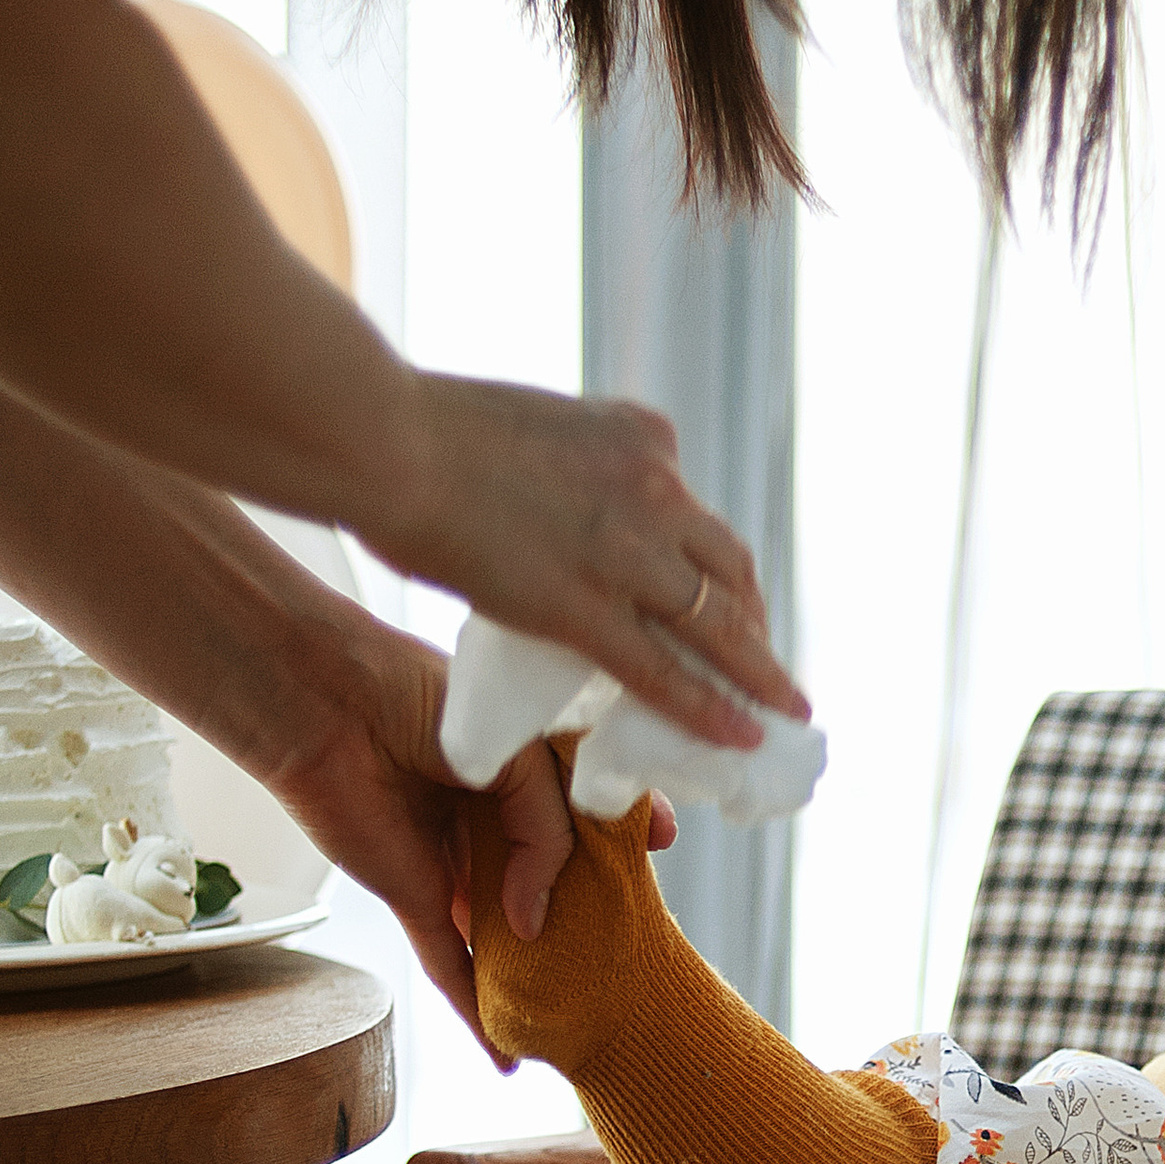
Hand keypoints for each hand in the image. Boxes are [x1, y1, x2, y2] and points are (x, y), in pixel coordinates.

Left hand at [262, 620, 672, 1051]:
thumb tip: (535, 922)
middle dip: (588, 912)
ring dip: (537, 966)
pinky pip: (452, 966)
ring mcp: (455, 866)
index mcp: (524, 769)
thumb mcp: (522, 756)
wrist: (327, 704)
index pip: (590, 810)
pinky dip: (474, 1012)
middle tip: (631, 944)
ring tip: (581, 1007)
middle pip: (552, 880)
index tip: (661, 843)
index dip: (629, 830)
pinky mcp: (415, 899)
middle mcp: (493, 822)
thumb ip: (549, 834)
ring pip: (506, 930)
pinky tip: (502, 1056)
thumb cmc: (422, 701)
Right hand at [379, 377, 807, 752]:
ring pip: (715, 623)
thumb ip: (571, 467)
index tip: (722, 596)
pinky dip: (710, 708)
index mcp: (638, 435)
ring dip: (757, 672)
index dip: (711, 562)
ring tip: (783, 709)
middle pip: (728, 567)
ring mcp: (625, 549)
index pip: (692, 509)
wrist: (381, 437)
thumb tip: (563, 503)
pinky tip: (740, 735)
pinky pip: (663, 669)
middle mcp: (652, 485)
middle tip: (764, 664)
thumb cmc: (421, 430)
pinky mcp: (584, 605)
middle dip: (752, 620)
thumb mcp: (533, 428)